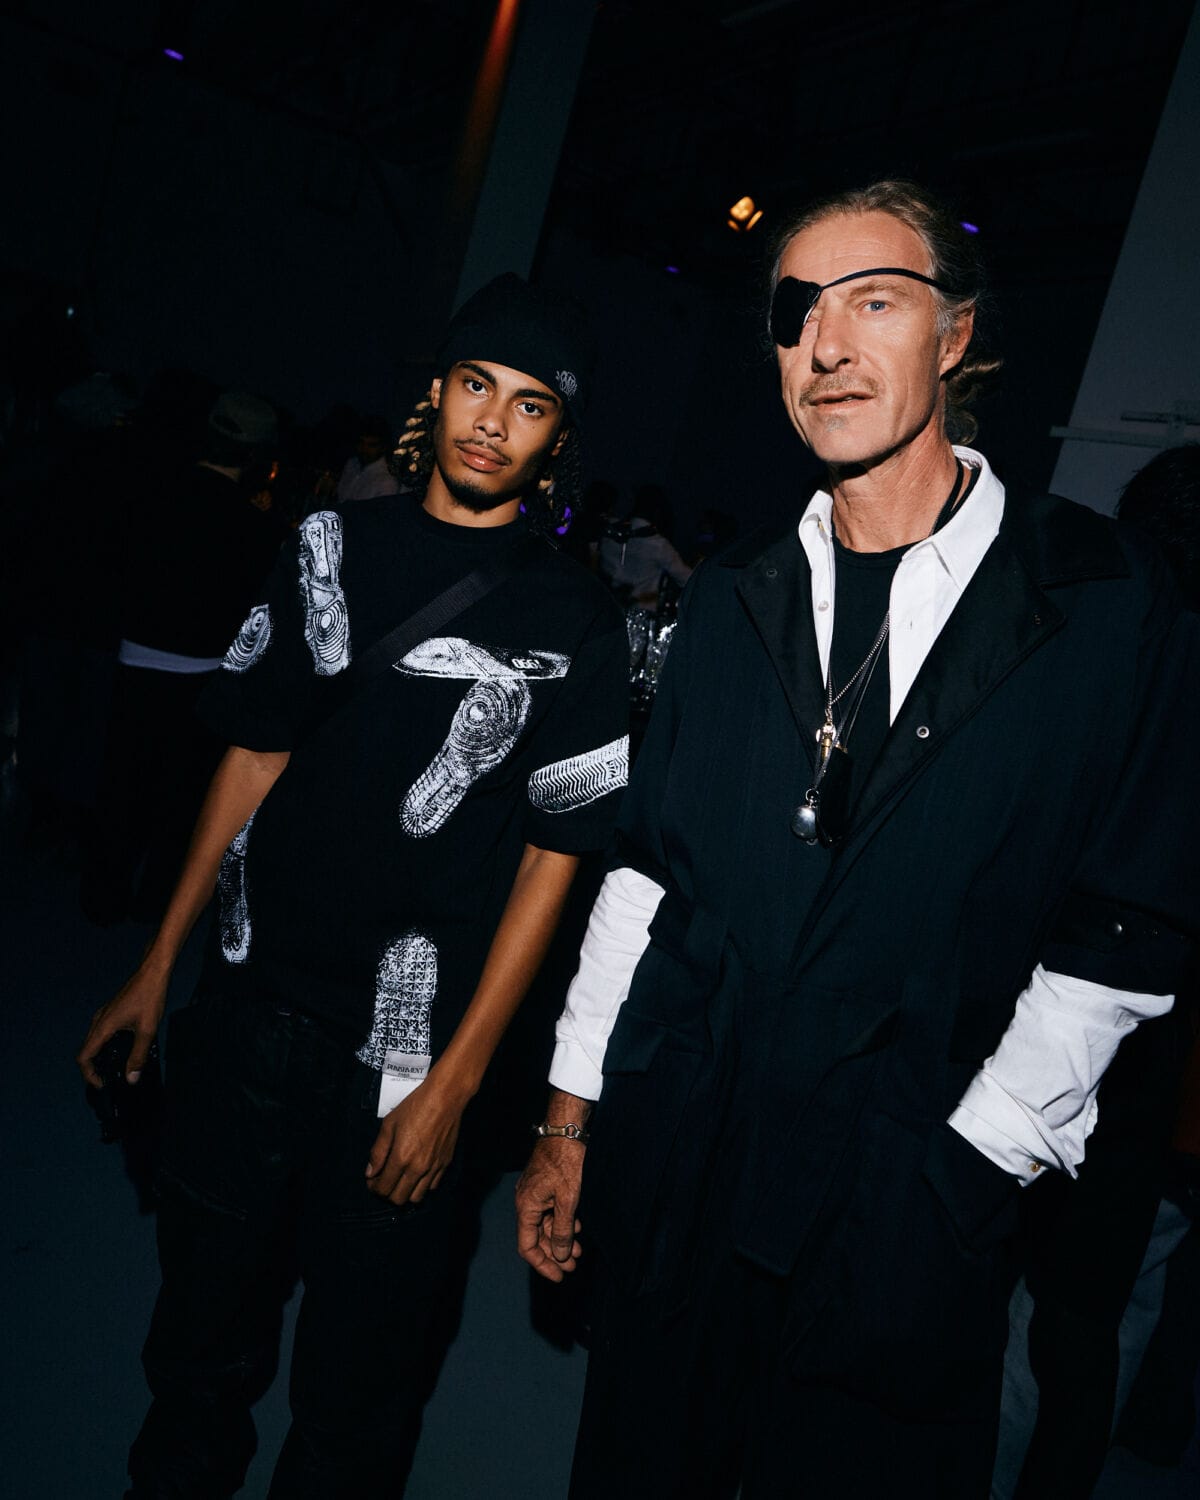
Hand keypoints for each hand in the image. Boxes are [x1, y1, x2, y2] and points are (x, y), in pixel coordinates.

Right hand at [77, 963, 168, 1088]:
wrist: (152, 972)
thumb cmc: (149, 997)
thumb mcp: (147, 1030)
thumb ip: (138, 1055)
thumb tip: (131, 1078)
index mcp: (103, 1027)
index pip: (84, 1057)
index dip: (89, 1075)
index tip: (102, 1084)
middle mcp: (98, 1021)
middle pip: (87, 1051)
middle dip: (95, 1069)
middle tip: (110, 1080)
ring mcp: (104, 1015)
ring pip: (95, 1042)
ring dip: (101, 1057)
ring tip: (117, 1068)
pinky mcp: (112, 1012)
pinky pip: (103, 1033)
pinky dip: (108, 1046)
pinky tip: (125, 1050)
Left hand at [365, 1075, 464, 1204]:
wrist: (445, 1097)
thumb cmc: (417, 1106)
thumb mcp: (389, 1124)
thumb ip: (378, 1151)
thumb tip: (370, 1172)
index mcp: (401, 1157)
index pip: (383, 1188)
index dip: (374, 1187)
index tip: (372, 1181)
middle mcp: (418, 1167)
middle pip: (398, 1198)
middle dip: (387, 1193)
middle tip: (383, 1181)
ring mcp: (433, 1167)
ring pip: (416, 1197)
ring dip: (404, 1193)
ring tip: (400, 1179)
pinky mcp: (445, 1164)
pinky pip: (431, 1186)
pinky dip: (421, 1185)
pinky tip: (416, 1173)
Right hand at [515, 1137, 585, 1281]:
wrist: (565, 1129)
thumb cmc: (566, 1162)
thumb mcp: (568, 1199)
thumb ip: (562, 1229)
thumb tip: (559, 1255)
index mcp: (526, 1207)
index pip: (527, 1246)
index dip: (542, 1264)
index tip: (559, 1276)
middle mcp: (526, 1201)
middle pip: (537, 1237)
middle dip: (555, 1253)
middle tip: (573, 1265)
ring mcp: (535, 1192)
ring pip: (545, 1224)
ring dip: (560, 1238)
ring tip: (578, 1250)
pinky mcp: (544, 1185)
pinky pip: (550, 1211)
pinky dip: (562, 1222)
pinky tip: (577, 1226)